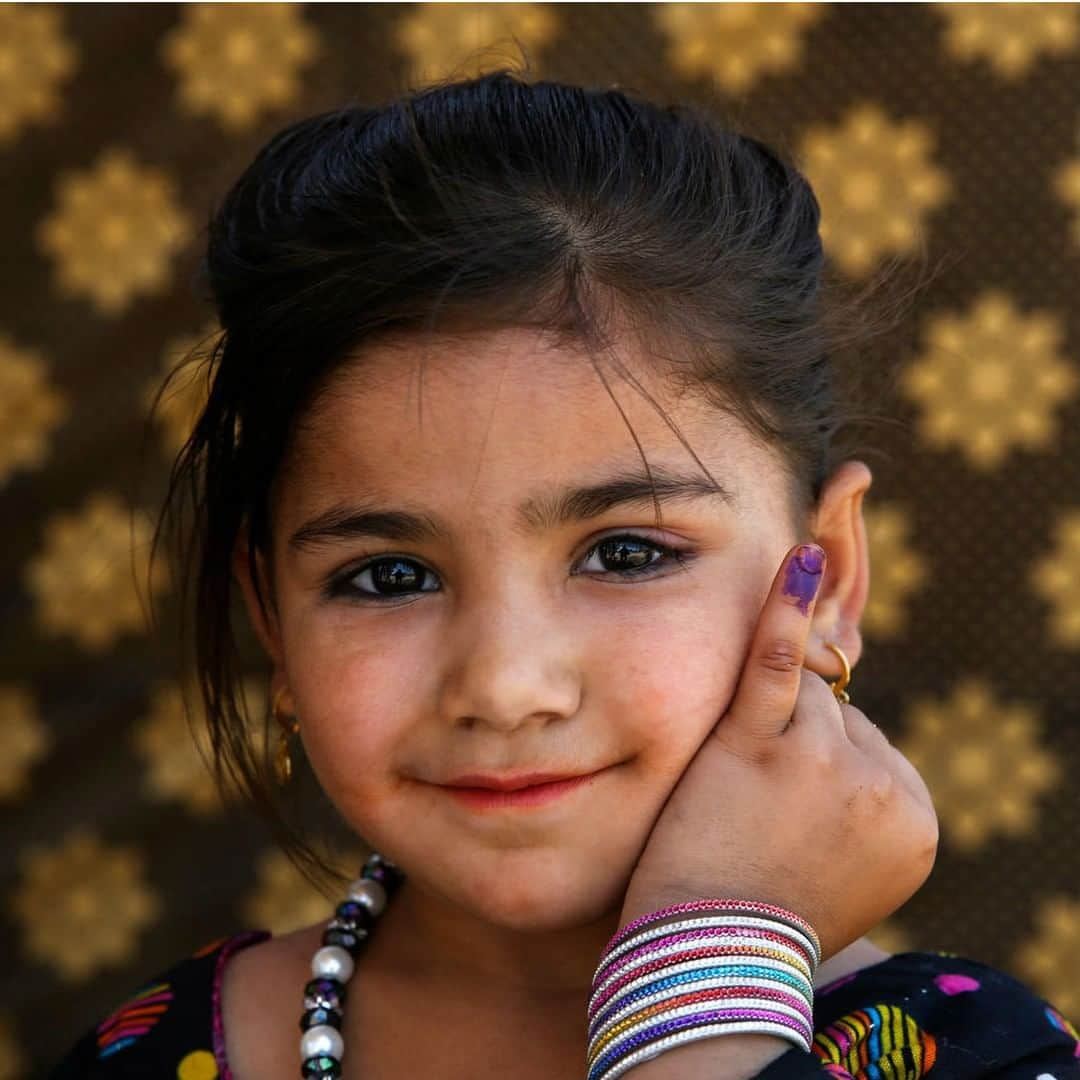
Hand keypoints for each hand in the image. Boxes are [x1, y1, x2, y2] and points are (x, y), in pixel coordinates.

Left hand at [619, 542, 938, 962]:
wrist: (710, 956)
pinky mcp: (764, 746)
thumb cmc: (761, 906)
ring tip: (737, 794)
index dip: (812, 761)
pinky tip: (799, 557)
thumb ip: (858, 791)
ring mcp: (827, 762)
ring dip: (761, 724)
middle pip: (835, 709)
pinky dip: (786, 609)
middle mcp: (885, 785)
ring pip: (803, 691)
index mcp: (914, 818)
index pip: (864, 740)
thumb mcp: (840, 857)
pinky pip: (779, 663)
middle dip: (789, 740)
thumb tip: (844, 715)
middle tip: (752, 809)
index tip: (786, 807)